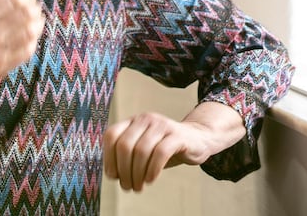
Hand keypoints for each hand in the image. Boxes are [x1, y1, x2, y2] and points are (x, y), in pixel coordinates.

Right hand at [0, 0, 44, 103]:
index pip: (13, 1)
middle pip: (25, 15)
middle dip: (35, 8)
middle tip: (36, 7)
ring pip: (29, 33)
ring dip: (38, 24)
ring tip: (38, 19)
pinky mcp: (1, 66)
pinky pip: (26, 51)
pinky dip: (33, 41)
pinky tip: (32, 37)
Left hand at [102, 112, 219, 191]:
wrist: (197, 139)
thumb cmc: (165, 147)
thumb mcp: (144, 149)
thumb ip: (129, 157)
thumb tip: (114, 175)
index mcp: (132, 122)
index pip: (111, 135)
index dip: (109, 157)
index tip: (112, 176)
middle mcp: (145, 120)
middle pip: (125, 145)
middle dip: (123, 170)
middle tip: (127, 186)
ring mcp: (161, 126)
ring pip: (141, 150)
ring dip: (137, 173)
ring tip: (138, 187)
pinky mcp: (177, 135)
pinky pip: (160, 153)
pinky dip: (152, 169)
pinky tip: (150, 180)